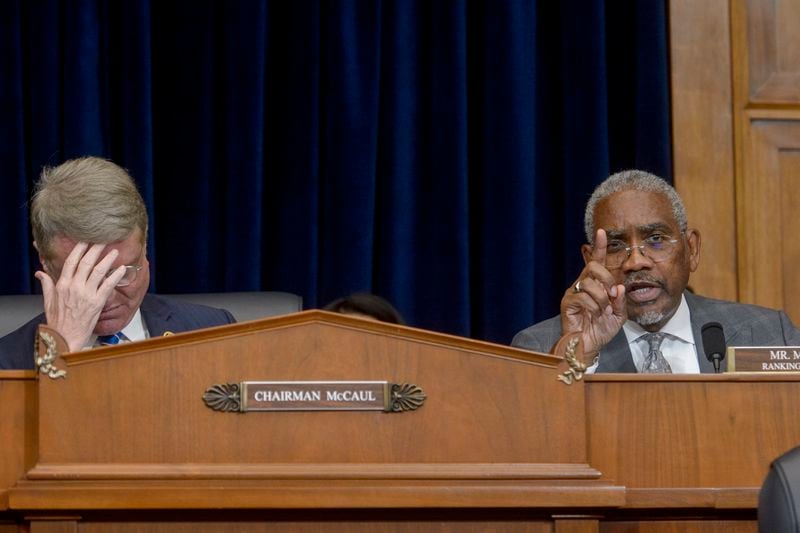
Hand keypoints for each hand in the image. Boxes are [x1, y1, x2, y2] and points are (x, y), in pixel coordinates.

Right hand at [35, 242, 126, 351]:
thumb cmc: (58, 321)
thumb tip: (40, 272)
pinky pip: (108, 285)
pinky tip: (122, 269)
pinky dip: (116, 276)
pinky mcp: (97, 302)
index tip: (85, 240)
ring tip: (114, 251)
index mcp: (62, 285)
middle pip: (86, 263)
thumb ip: (46, 284)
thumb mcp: (48, 301)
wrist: (65, 338)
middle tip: (103, 240)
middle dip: (95, 249)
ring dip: (107, 259)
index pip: (71, 262)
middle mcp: (74, 287)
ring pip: (98, 271)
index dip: (79, 249)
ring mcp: (86, 294)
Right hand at [560, 229, 626, 354]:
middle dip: (607, 279)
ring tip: (602, 311)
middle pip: (594, 267)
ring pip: (590, 283)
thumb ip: (620, 301)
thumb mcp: (619, 316)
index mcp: (595, 285)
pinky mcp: (567, 303)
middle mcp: (582, 285)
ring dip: (601, 298)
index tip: (602, 232)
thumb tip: (619, 287)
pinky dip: (593, 307)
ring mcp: (573, 293)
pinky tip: (593, 315)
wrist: (588, 347)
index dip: (599, 247)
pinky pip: (583, 297)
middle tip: (612, 295)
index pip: (596, 262)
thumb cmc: (600, 330)